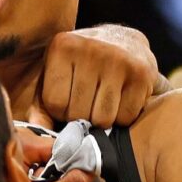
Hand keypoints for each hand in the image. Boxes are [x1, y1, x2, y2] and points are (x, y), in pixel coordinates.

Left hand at [40, 24, 159, 127]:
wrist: (124, 42)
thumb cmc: (80, 65)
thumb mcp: (54, 76)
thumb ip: (41, 107)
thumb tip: (40, 139)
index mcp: (62, 46)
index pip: (55, 103)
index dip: (59, 111)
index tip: (67, 100)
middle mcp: (90, 49)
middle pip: (78, 113)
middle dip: (80, 117)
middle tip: (86, 103)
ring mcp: (118, 60)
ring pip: (103, 119)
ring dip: (101, 120)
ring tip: (101, 102)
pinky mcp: (141, 73)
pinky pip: (126, 117)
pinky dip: (122, 118)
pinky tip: (120, 100)